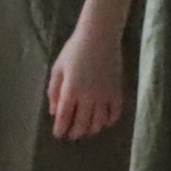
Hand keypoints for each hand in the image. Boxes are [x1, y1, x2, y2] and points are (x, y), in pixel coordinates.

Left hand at [47, 21, 125, 140]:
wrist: (100, 36)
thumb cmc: (75, 49)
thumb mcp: (58, 68)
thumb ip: (54, 91)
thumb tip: (54, 111)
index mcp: (71, 90)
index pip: (65, 117)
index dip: (61, 128)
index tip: (58, 134)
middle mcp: (89, 96)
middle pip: (82, 123)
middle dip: (75, 132)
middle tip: (71, 135)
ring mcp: (105, 94)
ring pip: (99, 122)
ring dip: (91, 129)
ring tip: (86, 130)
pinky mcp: (117, 91)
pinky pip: (115, 113)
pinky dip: (109, 121)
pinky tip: (104, 122)